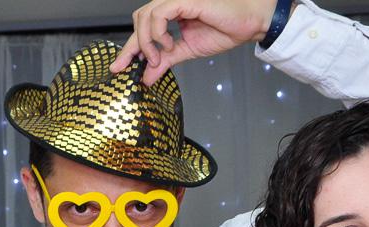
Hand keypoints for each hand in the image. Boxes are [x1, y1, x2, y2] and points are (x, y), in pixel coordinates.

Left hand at [112, 0, 278, 83]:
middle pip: (138, 20)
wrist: (250, 23)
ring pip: (145, 16)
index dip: (128, 48)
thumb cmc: (225, 29)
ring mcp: (177, 0)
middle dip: (132, 46)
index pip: (142, 28)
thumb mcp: (188, 51)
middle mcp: (171, 4)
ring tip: (159, 56)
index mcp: (171, 14)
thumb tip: (147, 78)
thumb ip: (165, 62)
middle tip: (137, 64)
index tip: (118, 67)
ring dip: (146, 41)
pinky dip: (157, 33)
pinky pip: (159, 14)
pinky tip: (168, 44)